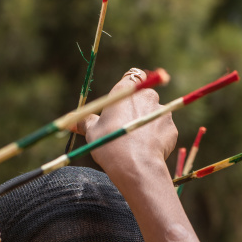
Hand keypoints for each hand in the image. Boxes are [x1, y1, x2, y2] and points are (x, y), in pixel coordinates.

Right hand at [75, 68, 177, 188]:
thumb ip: (84, 122)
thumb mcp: (92, 132)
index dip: (128, 88)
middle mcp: (147, 95)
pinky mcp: (171, 128)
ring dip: (147, 123)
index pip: (132, 76)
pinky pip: (163, 130)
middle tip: (126, 126)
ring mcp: (162, 111)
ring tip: (136, 143)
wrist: (135, 166)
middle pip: (144, 95)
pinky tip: (146, 150)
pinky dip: (156, 138)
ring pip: (154, 114)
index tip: (122, 101)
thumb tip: (70, 122)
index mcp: (125, 90)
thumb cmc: (109, 144)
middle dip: (138, 107)